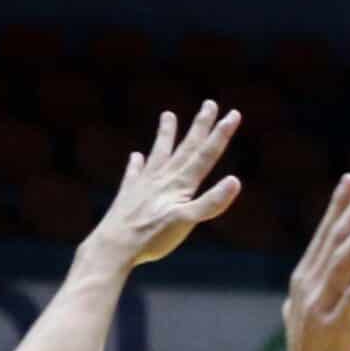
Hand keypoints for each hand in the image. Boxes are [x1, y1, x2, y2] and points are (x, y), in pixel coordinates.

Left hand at [85, 102, 244, 267]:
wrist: (114, 246)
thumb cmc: (152, 237)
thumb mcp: (186, 222)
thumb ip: (211, 203)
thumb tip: (235, 181)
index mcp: (180, 184)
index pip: (205, 155)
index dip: (221, 135)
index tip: (232, 114)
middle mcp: (163, 178)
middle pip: (186, 147)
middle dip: (200, 126)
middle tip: (210, 104)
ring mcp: (144, 184)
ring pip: (159, 153)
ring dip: (166, 135)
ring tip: (168, 115)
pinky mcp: (129, 195)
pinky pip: (134, 174)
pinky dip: (136, 164)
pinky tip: (136, 156)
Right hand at [273, 175, 349, 350]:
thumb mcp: (304, 315)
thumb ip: (307, 294)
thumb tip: (302, 282)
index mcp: (305, 280)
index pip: (324, 235)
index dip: (339, 206)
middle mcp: (310, 287)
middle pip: (334, 239)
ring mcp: (321, 306)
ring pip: (344, 262)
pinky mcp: (336, 327)